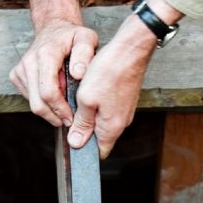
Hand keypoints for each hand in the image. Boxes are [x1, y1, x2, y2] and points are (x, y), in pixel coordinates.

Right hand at [9, 19, 97, 126]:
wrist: (53, 28)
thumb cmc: (72, 36)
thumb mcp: (86, 38)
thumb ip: (85, 54)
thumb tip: (78, 74)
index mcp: (46, 54)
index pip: (48, 91)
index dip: (60, 109)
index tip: (72, 117)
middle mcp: (29, 62)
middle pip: (37, 102)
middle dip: (54, 116)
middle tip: (69, 120)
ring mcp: (20, 69)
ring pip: (32, 103)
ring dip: (49, 111)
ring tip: (65, 107)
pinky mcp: (16, 75)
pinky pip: (29, 98)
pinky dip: (42, 102)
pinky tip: (55, 96)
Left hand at [67, 16, 157, 157]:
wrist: (130, 50)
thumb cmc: (109, 72)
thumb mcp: (86, 99)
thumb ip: (82, 123)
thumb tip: (76, 142)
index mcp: (112, 127)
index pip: (99, 152)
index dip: (84, 149)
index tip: (72, 140)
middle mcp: (121, 122)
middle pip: (100, 137)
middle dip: (85, 129)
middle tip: (73, 113)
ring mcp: (124, 111)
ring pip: (103, 121)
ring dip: (90, 114)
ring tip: (82, 99)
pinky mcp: (124, 100)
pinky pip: (108, 109)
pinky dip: (97, 104)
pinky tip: (91, 90)